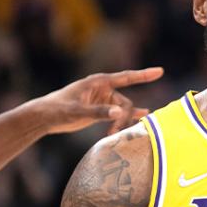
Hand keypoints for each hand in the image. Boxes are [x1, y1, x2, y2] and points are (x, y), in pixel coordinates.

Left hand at [34, 67, 163, 134]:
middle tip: (114, 132)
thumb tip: (120, 112)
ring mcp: (102, 100)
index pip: (126, 77)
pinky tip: (142, 117)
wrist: (46, 117)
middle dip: (124, 117)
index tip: (160, 71)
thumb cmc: (58, 110)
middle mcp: (103, 89)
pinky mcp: (100, 110)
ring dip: (122, 122)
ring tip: (115, 134)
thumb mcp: (77, 112)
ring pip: (122, 110)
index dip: (144, 75)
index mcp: (99, 82)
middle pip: (125, 102)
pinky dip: (127, 116)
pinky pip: (118, 113)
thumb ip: (99, 112)